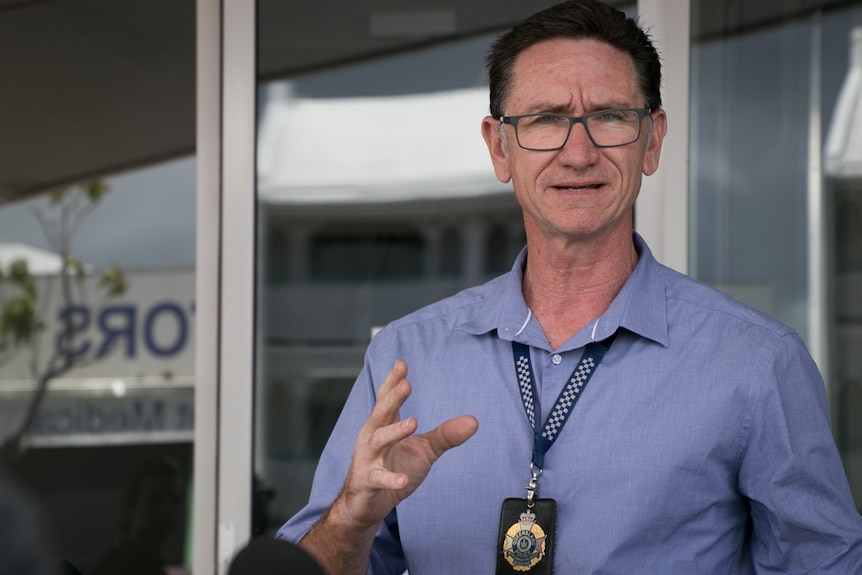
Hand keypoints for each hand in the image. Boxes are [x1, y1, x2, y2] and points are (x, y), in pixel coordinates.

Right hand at [333, 360, 478, 529]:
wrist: (367, 505)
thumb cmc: (394, 468)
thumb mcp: (424, 450)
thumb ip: (445, 434)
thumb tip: (474, 421)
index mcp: (383, 425)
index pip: (386, 399)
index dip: (392, 381)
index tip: (401, 363)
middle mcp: (372, 437)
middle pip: (381, 413)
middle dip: (393, 398)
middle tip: (406, 383)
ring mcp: (367, 459)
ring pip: (378, 441)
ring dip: (394, 431)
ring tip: (413, 423)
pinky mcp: (367, 482)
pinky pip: (379, 479)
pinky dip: (391, 479)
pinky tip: (403, 479)